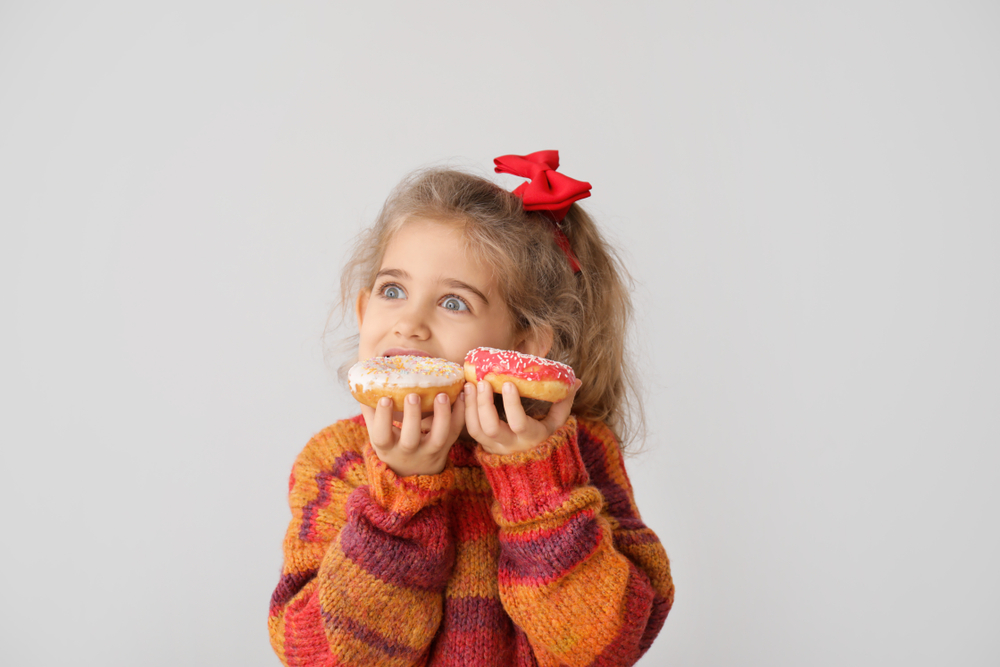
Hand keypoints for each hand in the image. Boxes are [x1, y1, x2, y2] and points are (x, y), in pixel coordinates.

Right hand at [359, 392, 465, 476]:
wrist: (413, 471)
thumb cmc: (392, 445)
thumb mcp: (378, 434)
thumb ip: (371, 412)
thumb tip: (361, 384)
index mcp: (387, 447)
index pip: (382, 436)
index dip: (382, 418)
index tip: (384, 398)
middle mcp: (409, 451)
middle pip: (411, 438)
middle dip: (412, 416)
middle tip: (413, 395)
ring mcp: (430, 450)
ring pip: (439, 436)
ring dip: (442, 415)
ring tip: (441, 395)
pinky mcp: (447, 446)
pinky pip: (456, 431)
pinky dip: (460, 413)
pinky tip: (461, 395)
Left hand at [464, 379, 581, 455]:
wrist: (532, 473)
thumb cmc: (546, 440)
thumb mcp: (558, 425)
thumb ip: (564, 403)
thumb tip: (576, 381)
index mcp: (531, 437)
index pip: (519, 423)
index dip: (511, 404)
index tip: (507, 383)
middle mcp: (510, 445)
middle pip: (492, 427)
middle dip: (484, 403)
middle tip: (483, 381)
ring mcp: (494, 447)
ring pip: (476, 430)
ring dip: (471, 406)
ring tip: (471, 385)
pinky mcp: (483, 445)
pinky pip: (470, 430)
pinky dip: (465, 412)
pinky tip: (466, 394)